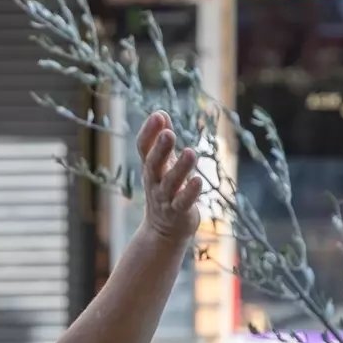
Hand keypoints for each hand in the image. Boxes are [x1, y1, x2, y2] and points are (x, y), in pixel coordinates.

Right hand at [136, 111, 201, 241]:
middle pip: (153, 164)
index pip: (143, 148)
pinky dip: (189, 192)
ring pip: (170, 183)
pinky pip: (183, 202)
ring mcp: (165, 198)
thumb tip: (160, 112)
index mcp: (150, 167)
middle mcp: (154, 181)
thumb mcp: (162, 164)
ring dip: (180, 168)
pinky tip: (198, 181)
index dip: (149, 133)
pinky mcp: (178, 212)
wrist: (164, 231)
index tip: (158, 116)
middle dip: (160, 149)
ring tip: (190, 152)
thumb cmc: (166, 190)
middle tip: (168, 133)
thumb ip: (161, 139)